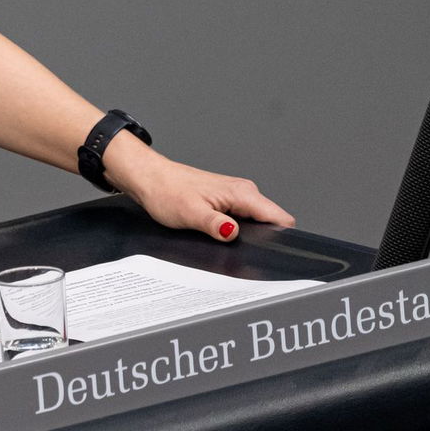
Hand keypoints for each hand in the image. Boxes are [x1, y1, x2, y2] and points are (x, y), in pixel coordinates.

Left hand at [103, 136, 295, 241]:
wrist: (148, 178)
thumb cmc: (165, 191)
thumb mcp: (191, 213)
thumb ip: (216, 225)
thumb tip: (234, 234)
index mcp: (242, 193)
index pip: (281, 218)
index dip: (281, 238)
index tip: (271, 253)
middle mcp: (243, 191)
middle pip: (271, 222)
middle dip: (263, 240)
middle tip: (240, 251)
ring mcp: (234, 196)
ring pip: (256, 221)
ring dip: (247, 235)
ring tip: (226, 241)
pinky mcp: (225, 201)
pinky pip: (242, 219)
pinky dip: (236, 230)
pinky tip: (221, 235)